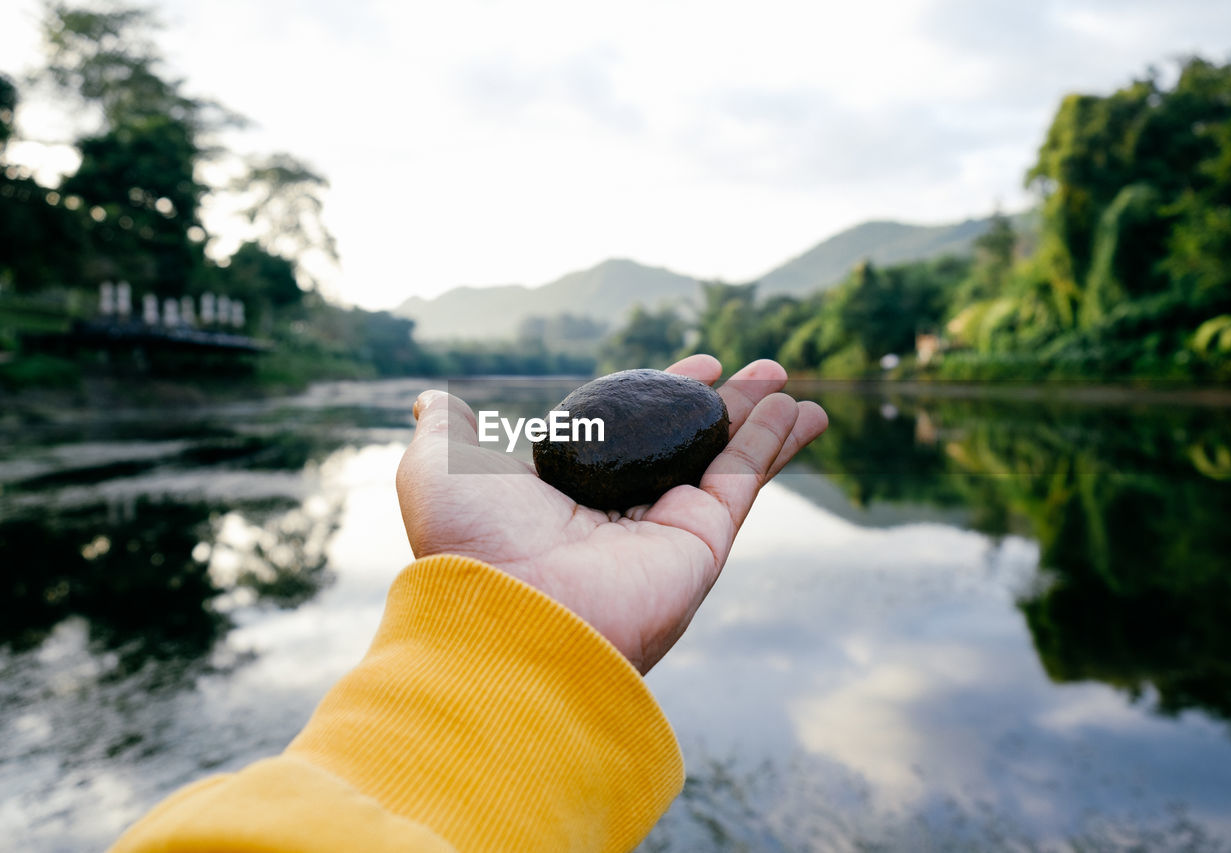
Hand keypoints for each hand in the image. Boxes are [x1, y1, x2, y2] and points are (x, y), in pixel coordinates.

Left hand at [395, 355, 827, 672]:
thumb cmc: (468, 543)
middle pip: (685, 445)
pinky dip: (772, 445)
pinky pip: (742, 483)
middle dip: (723, 407)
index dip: (662, 395)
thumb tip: (431, 400)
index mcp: (569, 494)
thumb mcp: (439, 469)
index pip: (629, 433)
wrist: (507, 616)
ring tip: (789, 384)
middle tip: (760, 370)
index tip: (697, 364)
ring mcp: (664, 531)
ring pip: (724, 463)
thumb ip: (448, 431)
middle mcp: (620, 514)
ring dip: (761, 422)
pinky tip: (798, 412)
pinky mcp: (700, 546)